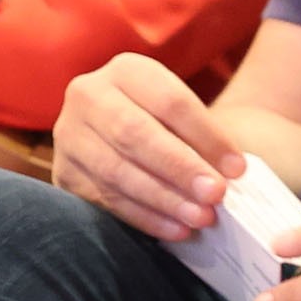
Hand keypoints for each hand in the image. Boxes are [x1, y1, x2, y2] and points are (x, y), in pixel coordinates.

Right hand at [54, 53, 243, 239]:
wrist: (126, 135)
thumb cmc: (171, 127)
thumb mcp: (185, 117)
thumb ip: (204, 140)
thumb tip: (229, 174)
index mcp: (127, 71)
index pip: (170, 102)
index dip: (206, 136)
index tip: (237, 168)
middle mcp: (89, 95)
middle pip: (135, 134)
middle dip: (179, 168)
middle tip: (216, 195)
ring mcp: (68, 135)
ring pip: (116, 170)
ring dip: (163, 199)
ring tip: (201, 217)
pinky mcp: (63, 173)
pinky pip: (103, 199)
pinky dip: (143, 217)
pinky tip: (175, 229)